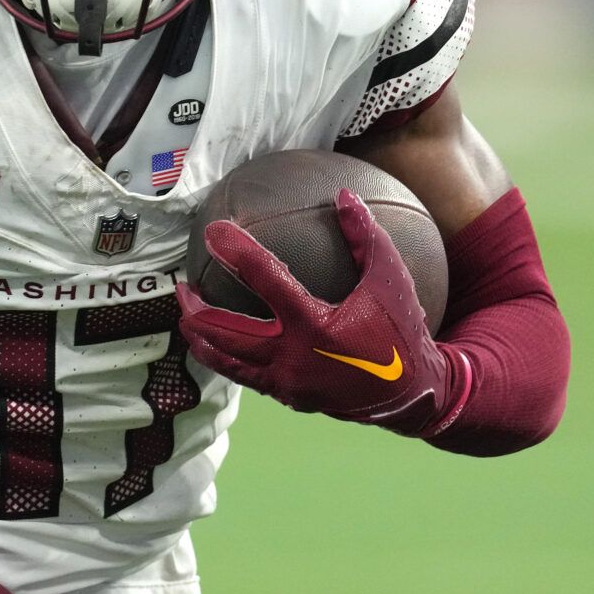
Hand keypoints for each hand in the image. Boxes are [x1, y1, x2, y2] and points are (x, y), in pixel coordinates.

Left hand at [177, 188, 466, 433]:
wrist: (412, 395)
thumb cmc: (401, 332)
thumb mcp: (392, 279)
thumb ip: (365, 237)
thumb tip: (344, 196)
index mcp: (314, 324)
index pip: (264, 278)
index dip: (235, 251)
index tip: (213, 232)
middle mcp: (292, 356)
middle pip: (225, 332)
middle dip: (195, 309)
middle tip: (181, 287)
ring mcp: (287, 382)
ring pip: (227, 362)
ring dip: (202, 339)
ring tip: (186, 319)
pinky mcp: (288, 397)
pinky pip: (246, 377)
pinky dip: (227, 359)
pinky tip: (220, 344)